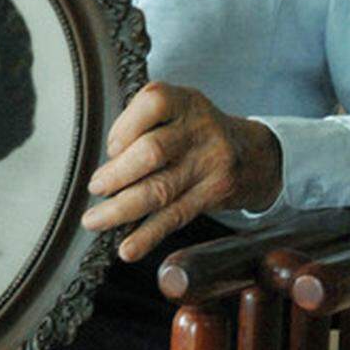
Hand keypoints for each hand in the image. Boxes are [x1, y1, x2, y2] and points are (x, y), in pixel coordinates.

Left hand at [81, 82, 282, 261]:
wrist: (254, 154)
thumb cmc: (198, 132)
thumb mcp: (178, 111)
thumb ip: (143, 126)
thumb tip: (107, 165)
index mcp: (184, 101)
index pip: (152, 104)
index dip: (125, 126)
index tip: (111, 148)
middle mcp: (199, 129)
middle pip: (153, 152)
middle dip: (117, 174)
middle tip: (97, 187)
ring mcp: (209, 163)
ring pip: (160, 189)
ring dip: (121, 209)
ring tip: (95, 220)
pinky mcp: (213, 194)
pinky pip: (175, 217)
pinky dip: (147, 235)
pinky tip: (128, 248)